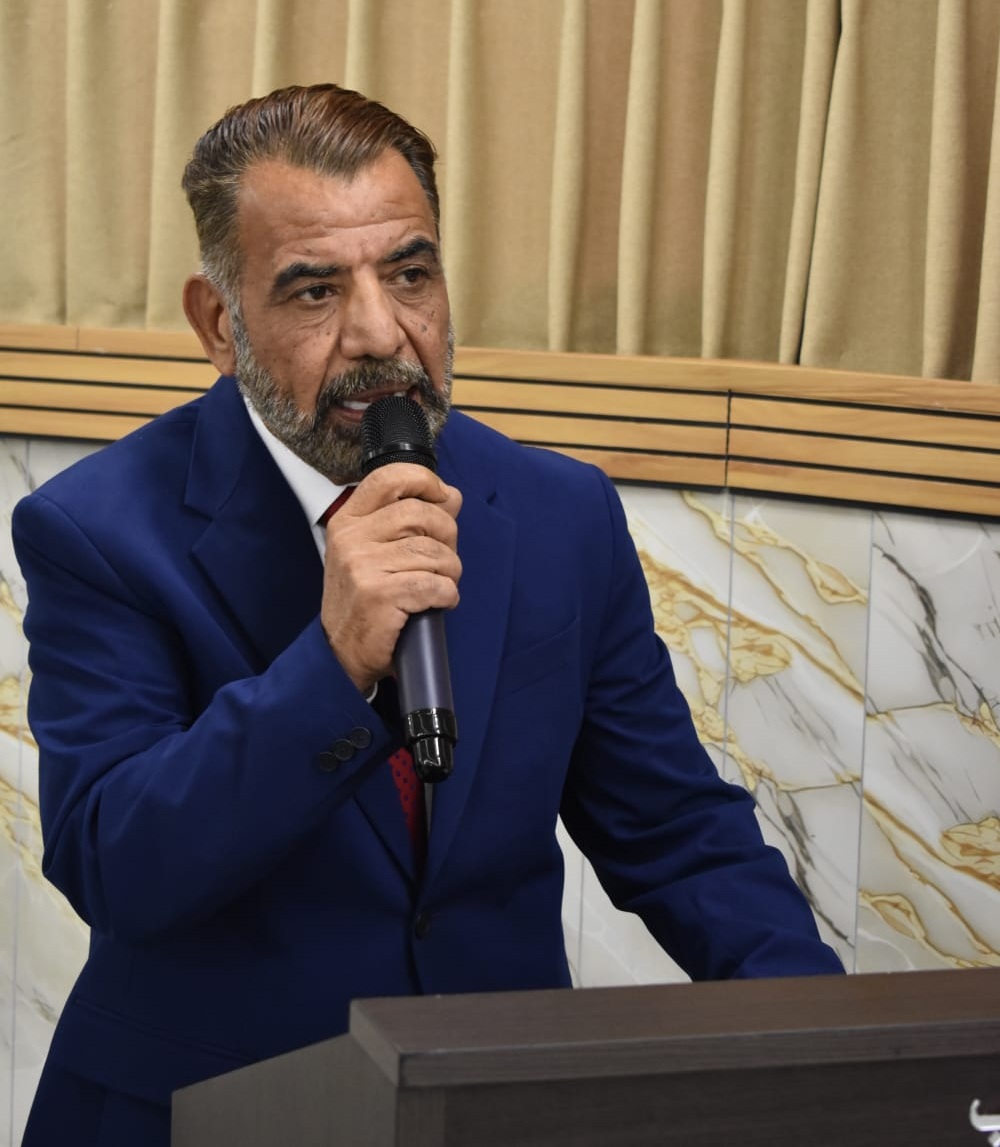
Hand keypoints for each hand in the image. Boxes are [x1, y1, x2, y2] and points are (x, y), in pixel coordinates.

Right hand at [320, 463, 461, 693]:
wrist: (343, 654)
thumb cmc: (367, 600)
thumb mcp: (379, 552)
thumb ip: (413, 521)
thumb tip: (451, 496)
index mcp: (348, 520)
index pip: (389, 477)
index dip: (424, 481)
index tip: (442, 497)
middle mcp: (350, 538)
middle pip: (420, 514)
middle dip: (446, 536)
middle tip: (443, 560)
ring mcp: (362, 566)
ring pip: (432, 551)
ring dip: (449, 571)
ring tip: (440, 585)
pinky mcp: (378, 595)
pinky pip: (434, 584)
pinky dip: (447, 595)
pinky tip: (439, 603)